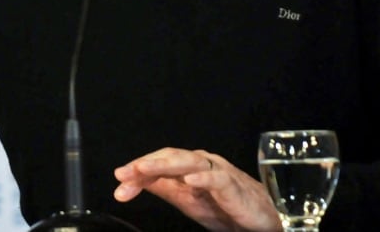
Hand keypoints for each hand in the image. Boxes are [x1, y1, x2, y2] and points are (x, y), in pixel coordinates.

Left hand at [113, 148, 281, 231]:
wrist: (260, 222)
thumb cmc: (225, 208)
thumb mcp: (188, 201)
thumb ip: (165, 188)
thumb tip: (135, 180)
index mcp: (189, 168)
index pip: (160, 162)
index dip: (138, 169)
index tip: (119, 182)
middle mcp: (202, 164)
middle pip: (171, 157)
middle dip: (146, 164)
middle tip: (124, 173)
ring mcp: (219, 173)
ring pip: (190, 161)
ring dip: (166, 164)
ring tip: (145, 169)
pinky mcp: (235, 187)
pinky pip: (218, 179)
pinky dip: (203, 178)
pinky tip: (189, 181)